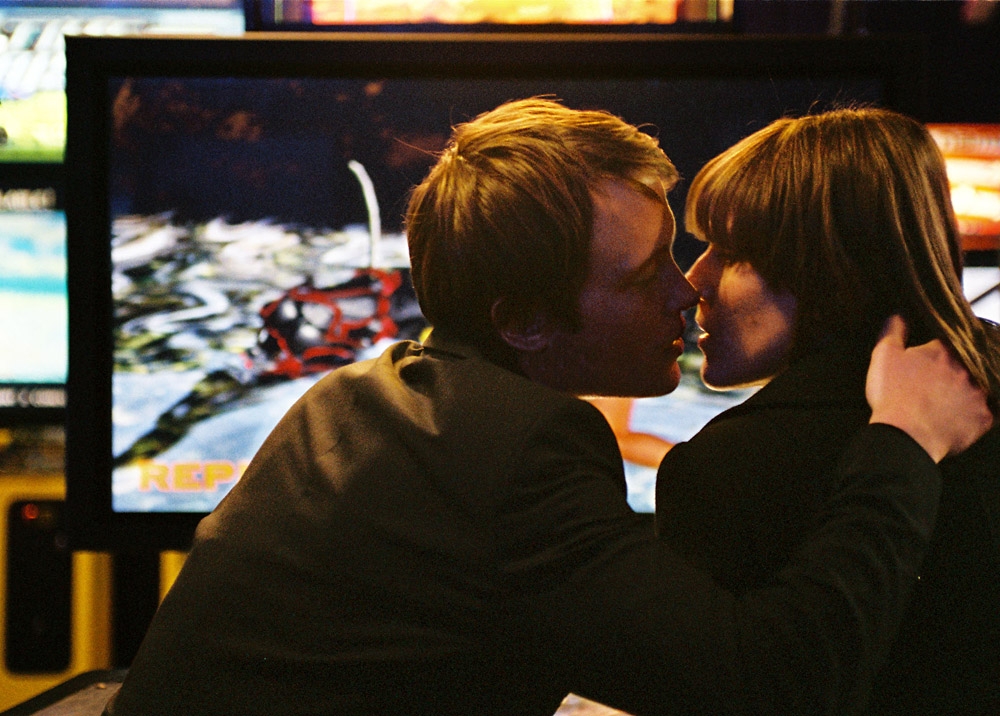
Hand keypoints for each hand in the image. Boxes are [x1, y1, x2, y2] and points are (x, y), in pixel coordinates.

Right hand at [867, 315, 993, 461]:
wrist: (905, 435)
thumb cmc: (892, 393)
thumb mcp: (884, 356)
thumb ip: (893, 331)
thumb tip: (899, 314)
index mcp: (943, 350)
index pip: (946, 344)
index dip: (935, 353)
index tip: (926, 363)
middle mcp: (967, 368)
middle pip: (964, 365)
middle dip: (952, 372)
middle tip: (933, 386)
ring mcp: (978, 393)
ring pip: (977, 388)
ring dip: (964, 393)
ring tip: (944, 404)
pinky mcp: (984, 418)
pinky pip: (982, 415)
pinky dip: (971, 417)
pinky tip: (954, 421)